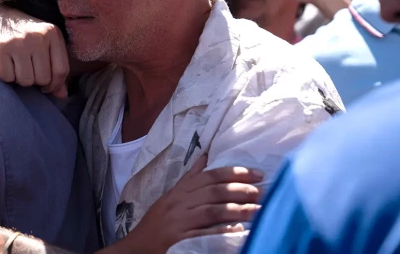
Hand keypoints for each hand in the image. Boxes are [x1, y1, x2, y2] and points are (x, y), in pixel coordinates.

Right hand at [0, 4, 70, 97]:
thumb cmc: (23, 34)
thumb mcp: (44, 44)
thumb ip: (55, 68)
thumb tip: (62, 96)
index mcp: (53, 34)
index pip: (62, 70)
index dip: (54, 84)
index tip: (46, 86)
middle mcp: (38, 37)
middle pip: (43, 78)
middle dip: (34, 81)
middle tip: (27, 70)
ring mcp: (19, 42)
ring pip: (25, 80)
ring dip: (20, 79)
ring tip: (16, 66)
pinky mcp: (1, 49)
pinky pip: (7, 77)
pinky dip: (6, 76)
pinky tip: (5, 63)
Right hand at [117, 156, 262, 253]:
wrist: (136, 248)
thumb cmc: (157, 222)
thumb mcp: (171, 197)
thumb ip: (190, 178)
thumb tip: (206, 156)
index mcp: (179, 191)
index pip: (210, 176)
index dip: (234, 173)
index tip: (257, 174)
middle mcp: (179, 204)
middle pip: (214, 192)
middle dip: (241, 190)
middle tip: (263, 192)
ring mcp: (178, 222)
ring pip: (211, 211)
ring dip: (238, 210)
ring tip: (259, 210)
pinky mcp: (179, 241)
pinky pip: (202, 235)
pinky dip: (221, 232)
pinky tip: (239, 231)